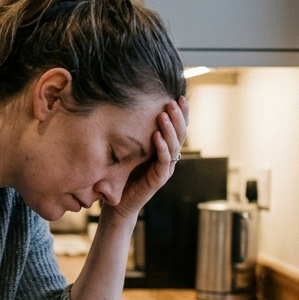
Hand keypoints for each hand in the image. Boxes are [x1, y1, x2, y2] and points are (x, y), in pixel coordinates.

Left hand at [112, 96, 188, 218]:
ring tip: (164, 114)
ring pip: (174, 145)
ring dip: (169, 129)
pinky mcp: (159, 179)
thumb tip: (125, 106)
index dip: (180, 113)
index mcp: (164, 149)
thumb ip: (133, 134)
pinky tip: (156, 135)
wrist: (118, 204)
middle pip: (180, 133)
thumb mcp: (127, 149)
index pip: (176, 128)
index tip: (178, 95)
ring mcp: (165, 168)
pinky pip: (164, 161)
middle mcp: (168, 157)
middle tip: (172, 101)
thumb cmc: (121, 175)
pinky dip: (161, 147)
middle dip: (178, 116)